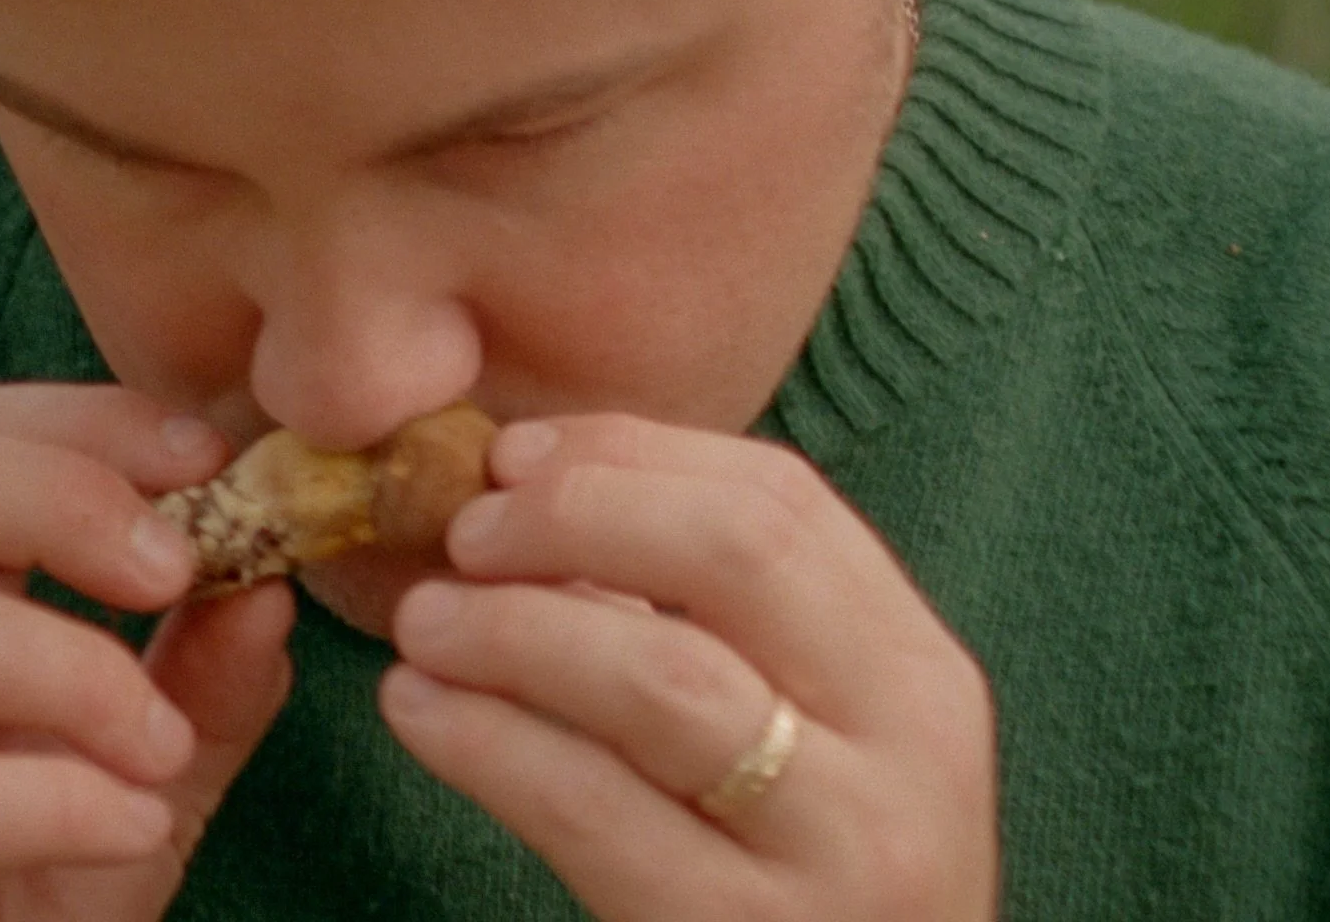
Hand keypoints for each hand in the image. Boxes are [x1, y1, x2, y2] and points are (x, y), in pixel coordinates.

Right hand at [0, 385, 294, 921]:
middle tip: (175, 571)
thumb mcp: (145, 771)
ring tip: (165, 749)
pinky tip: (137, 828)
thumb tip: (272, 581)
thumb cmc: (31, 892)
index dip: (85, 423)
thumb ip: (206, 679)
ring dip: (81, 673)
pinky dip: (63, 802)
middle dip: (61, 497)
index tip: (210, 457)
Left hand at [379, 414, 997, 921]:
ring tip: (421, 622)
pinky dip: (485, 738)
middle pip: (735, 557)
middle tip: (465, 532)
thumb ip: (703, 622)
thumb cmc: (792, 875)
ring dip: (514, 626)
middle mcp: (904, 745)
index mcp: (914, 668)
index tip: (514, 454)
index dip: (629, 455)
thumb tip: (520, 493)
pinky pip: (592, 807)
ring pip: (661, 680)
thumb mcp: (802, 737)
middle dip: (578, 515)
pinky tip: (415, 708)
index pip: (779, 502)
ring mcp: (837, 846)